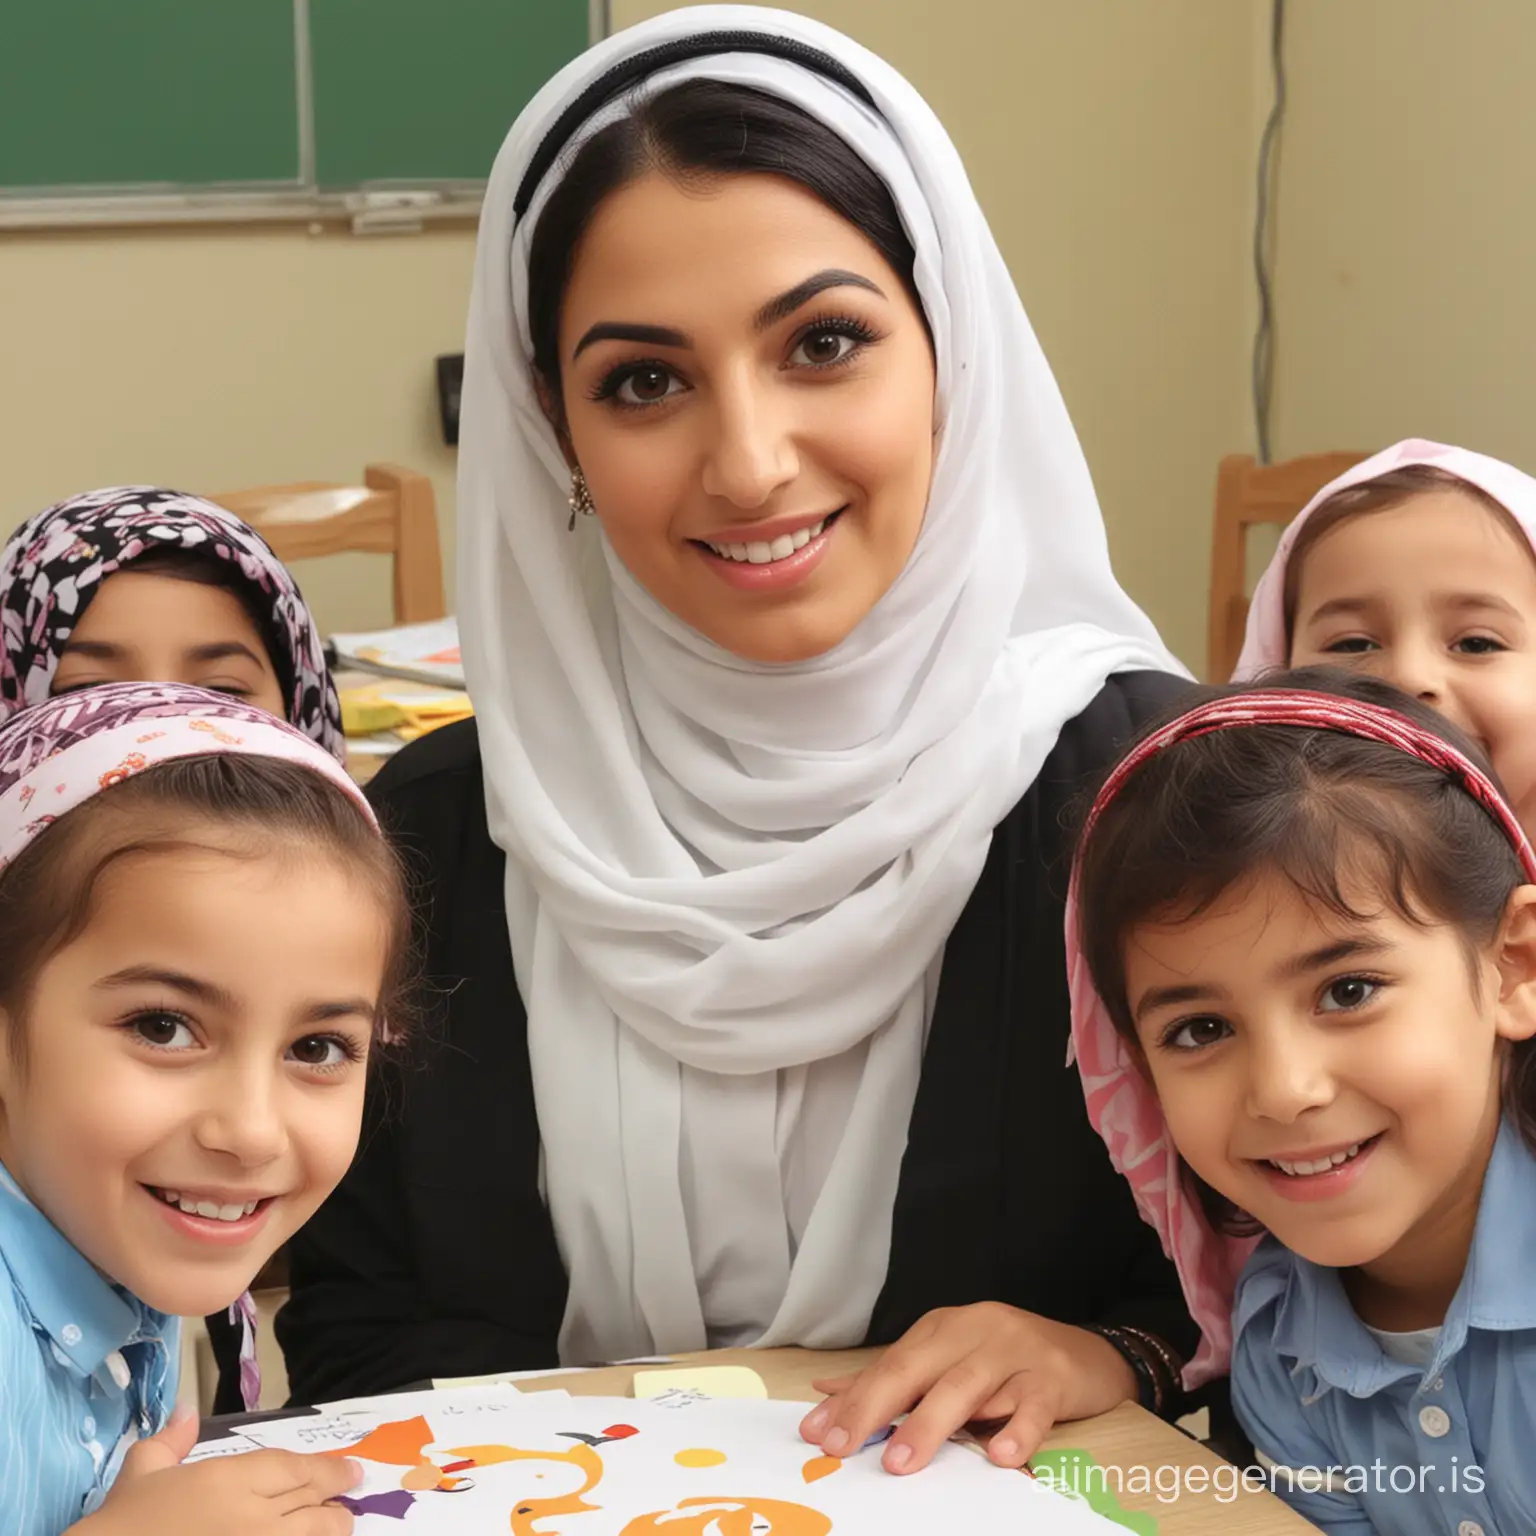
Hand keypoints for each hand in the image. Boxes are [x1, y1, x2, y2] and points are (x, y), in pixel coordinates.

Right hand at [75, 1406, 362, 1534]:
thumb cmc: (121, 1524)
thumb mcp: (140, 1473)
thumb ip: (171, 1440)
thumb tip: (188, 1411)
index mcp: (231, 1481)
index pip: (296, 1470)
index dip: (328, 1470)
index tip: (350, 1471)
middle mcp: (254, 1518)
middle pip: (314, 1507)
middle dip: (336, 1502)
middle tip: (349, 1498)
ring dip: (331, 1532)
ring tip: (340, 1526)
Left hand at [798, 1302, 1138, 1474]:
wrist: (1088, 1352)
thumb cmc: (1008, 1362)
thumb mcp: (949, 1360)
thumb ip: (894, 1379)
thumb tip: (828, 1392)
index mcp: (944, 1327)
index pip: (891, 1363)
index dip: (853, 1398)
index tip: (818, 1433)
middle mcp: (975, 1329)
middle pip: (918, 1367)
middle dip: (877, 1407)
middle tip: (844, 1446)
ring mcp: (1015, 1350)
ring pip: (966, 1385)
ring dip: (930, 1424)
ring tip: (902, 1462)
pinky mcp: (1053, 1377)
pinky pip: (1032, 1403)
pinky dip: (1016, 1429)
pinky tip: (999, 1456)